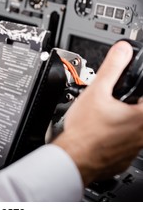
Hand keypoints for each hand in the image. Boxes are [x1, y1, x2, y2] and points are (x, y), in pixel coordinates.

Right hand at [53, 40, 142, 185]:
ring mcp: (137, 148)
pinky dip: (118, 133)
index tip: (126, 89)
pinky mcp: (127, 156)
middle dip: (128, 103)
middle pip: (139, 110)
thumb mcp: (96, 91)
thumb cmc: (84, 132)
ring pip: (135, 127)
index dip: (135, 90)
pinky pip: (128, 141)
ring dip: (123, 118)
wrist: (73, 158)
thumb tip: (122, 50)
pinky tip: (102, 131)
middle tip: (113, 100)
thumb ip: (112, 68)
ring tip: (104, 115)